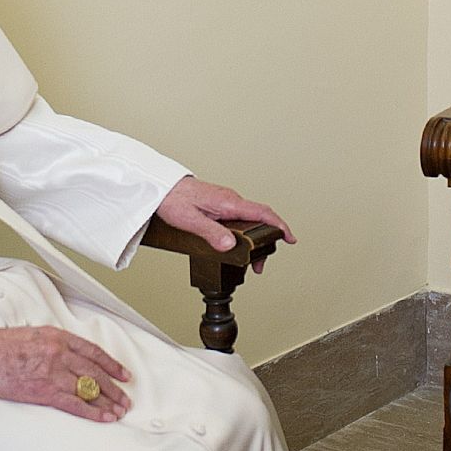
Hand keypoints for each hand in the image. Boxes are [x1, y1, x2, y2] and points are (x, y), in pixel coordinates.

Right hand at [0, 325, 131, 421]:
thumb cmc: (2, 346)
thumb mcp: (34, 333)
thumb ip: (56, 343)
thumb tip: (72, 355)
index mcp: (59, 337)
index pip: (94, 352)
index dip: (112, 364)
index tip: (124, 374)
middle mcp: (60, 354)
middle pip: (96, 372)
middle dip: (114, 387)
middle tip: (125, 397)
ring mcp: (54, 373)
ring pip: (89, 389)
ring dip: (108, 402)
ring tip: (119, 410)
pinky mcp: (44, 392)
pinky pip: (75, 404)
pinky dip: (92, 412)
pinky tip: (104, 417)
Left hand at [156, 177, 295, 273]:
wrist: (160, 186)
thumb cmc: (172, 199)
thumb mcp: (190, 220)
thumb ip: (211, 233)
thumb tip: (230, 245)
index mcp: (228, 202)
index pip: (262, 213)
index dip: (279, 226)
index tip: (290, 238)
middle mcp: (231, 200)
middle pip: (259, 219)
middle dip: (266, 241)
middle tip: (259, 265)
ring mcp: (226, 202)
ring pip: (249, 220)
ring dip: (254, 239)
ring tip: (248, 260)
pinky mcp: (219, 205)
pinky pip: (240, 218)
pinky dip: (245, 232)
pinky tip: (238, 244)